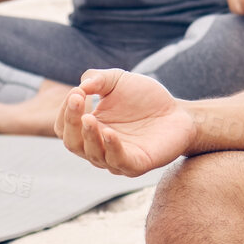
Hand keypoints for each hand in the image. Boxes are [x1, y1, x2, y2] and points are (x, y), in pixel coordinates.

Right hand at [54, 68, 193, 175]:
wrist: (178, 111)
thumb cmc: (144, 97)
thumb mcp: (117, 80)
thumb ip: (98, 78)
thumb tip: (82, 86)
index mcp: (90, 128)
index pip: (65, 127)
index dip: (66, 111)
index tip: (77, 92)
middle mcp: (98, 147)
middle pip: (73, 143)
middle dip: (71, 122)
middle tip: (77, 99)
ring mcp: (116, 158)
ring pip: (93, 154)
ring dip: (89, 135)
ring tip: (89, 117)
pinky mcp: (136, 164)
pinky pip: (119, 162)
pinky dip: (112, 148)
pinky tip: (109, 133)